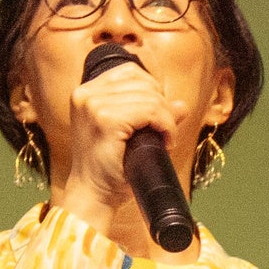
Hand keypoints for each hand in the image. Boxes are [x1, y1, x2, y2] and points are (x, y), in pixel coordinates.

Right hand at [70, 53, 180, 200]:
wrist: (93, 196)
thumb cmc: (110, 169)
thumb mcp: (129, 135)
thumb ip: (152, 115)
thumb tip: (182, 105)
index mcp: (86, 93)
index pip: (130, 72)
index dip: (152, 91)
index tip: (157, 117)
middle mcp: (86, 94)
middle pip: (143, 82)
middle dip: (162, 106)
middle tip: (163, 133)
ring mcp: (93, 105)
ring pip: (150, 97)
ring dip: (166, 119)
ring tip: (163, 140)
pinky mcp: (105, 120)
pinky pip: (151, 111)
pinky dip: (165, 126)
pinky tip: (165, 142)